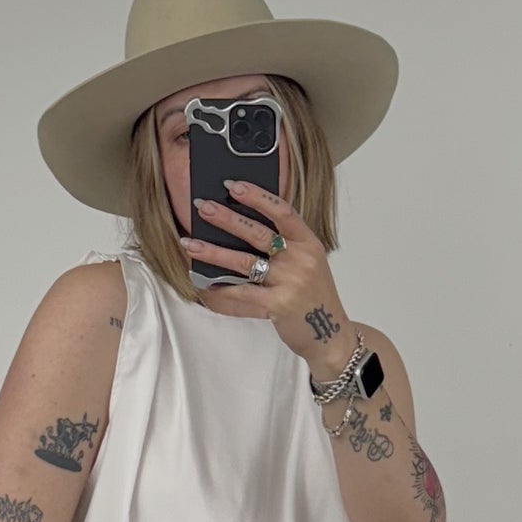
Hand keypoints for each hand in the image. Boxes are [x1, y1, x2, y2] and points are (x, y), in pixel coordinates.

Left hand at [178, 178, 355, 371]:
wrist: (331, 336)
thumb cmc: (313, 298)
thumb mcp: (308, 263)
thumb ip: (285, 246)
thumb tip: (240, 228)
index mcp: (308, 243)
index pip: (282, 211)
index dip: (257, 196)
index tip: (233, 185)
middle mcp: (301, 259)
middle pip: (257, 233)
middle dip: (226, 218)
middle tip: (202, 207)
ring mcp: (290, 282)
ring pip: (244, 262)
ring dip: (214, 252)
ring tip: (190, 244)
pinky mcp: (279, 305)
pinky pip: (242, 294)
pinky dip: (221, 290)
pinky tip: (204, 284)